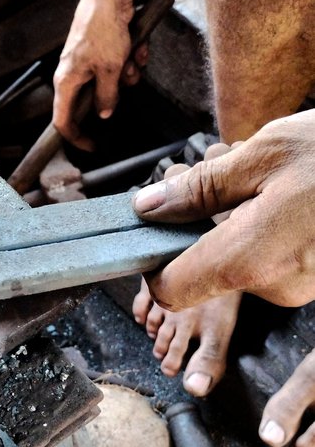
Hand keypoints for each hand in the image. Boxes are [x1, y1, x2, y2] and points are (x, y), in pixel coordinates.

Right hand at [52, 0, 146, 149]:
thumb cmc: (102, 29)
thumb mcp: (110, 70)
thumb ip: (107, 97)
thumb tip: (104, 113)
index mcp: (65, 82)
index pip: (63, 121)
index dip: (76, 137)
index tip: (91, 146)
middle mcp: (71, 74)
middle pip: (92, 101)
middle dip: (115, 95)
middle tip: (125, 81)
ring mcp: (85, 63)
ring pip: (108, 84)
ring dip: (126, 76)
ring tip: (132, 59)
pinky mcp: (98, 52)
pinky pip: (115, 68)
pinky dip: (129, 61)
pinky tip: (135, 48)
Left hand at [132, 109, 314, 309]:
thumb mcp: (262, 155)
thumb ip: (198, 189)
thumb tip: (147, 208)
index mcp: (249, 258)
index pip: (171, 291)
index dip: (153, 265)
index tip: (153, 235)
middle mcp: (274, 284)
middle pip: (204, 270)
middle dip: (200, 226)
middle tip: (224, 176)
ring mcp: (300, 287)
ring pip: (239, 260)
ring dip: (236, 221)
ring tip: (269, 179)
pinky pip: (270, 260)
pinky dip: (265, 229)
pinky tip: (289, 196)